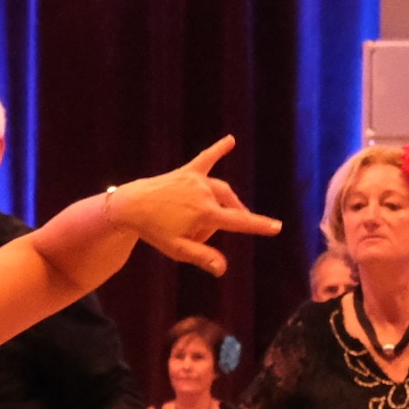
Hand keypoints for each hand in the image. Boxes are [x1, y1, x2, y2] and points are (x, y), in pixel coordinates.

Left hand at [105, 136, 282, 274]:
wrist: (130, 206)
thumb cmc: (154, 230)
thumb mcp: (178, 249)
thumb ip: (202, 257)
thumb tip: (223, 269)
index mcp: (205, 213)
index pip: (238, 221)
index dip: (259, 226)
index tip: (277, 227)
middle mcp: (205, 192)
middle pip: (228, 208)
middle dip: (221, 223)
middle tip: (199, 238)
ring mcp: (197, 180)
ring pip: (220, 192)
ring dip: (219, 205)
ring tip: (208, 219)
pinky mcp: (187, 171)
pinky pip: (206, 159)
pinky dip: (218, 150)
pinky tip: (230, 140)